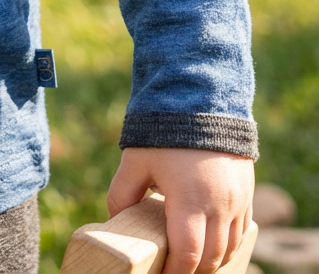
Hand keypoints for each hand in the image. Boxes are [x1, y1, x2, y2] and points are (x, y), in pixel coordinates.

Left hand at [107, 147, 253, 272]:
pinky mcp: (246, 193)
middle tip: (173, 269)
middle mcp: (219, 205)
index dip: (175, 272)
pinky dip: (226, 243)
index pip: (187, 254)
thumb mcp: (135, 160)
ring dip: (211, 260)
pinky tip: (209, 243)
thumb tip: (114, 220)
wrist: (200, 103)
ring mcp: (237, 201)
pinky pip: (240, 231)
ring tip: (189, 261)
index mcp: (189, 199)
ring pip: (228, 248)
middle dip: (192, 270)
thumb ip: (121, 192)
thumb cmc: (163, 133)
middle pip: (210, 257)